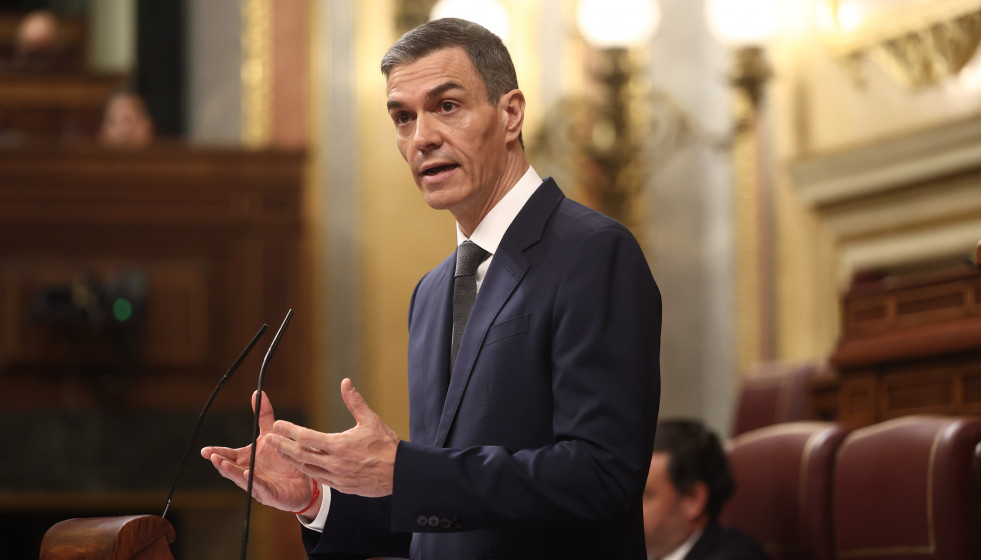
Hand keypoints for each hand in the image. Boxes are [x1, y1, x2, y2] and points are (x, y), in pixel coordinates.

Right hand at [200, 391, 315, 513]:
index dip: (216, 453)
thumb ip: (264, 415)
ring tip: (223, 464)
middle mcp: (248, 472)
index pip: (228, 456)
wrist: (304, 479)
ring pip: (241, 479)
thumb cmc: (283, 459)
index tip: (205, 451)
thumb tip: (257, 392)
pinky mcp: (269, 493)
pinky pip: (259, 487)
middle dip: (220, 462)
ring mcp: (257, 484)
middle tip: (212, 456)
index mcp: (246, 459)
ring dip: (232, 472)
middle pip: (230, 468)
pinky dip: (252, 481)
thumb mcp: (272, 434)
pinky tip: (247, 474)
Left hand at [267, 378, 399, 497]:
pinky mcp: (342, 487)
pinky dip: (308, 470)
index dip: (290, 431)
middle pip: (301, 455)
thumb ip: (354, 402)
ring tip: (280, 452)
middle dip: (283, 446)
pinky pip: (319, 479)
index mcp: (340, 446)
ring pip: (307, 469)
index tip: (277, 425)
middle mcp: (335, 463)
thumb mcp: (371, 420)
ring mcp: (337, 478)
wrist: (399, 473)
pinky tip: (302, 464)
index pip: (308, 437)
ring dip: (292, 460)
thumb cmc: (386, 445)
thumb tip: (345, 382)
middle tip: (269, 439)